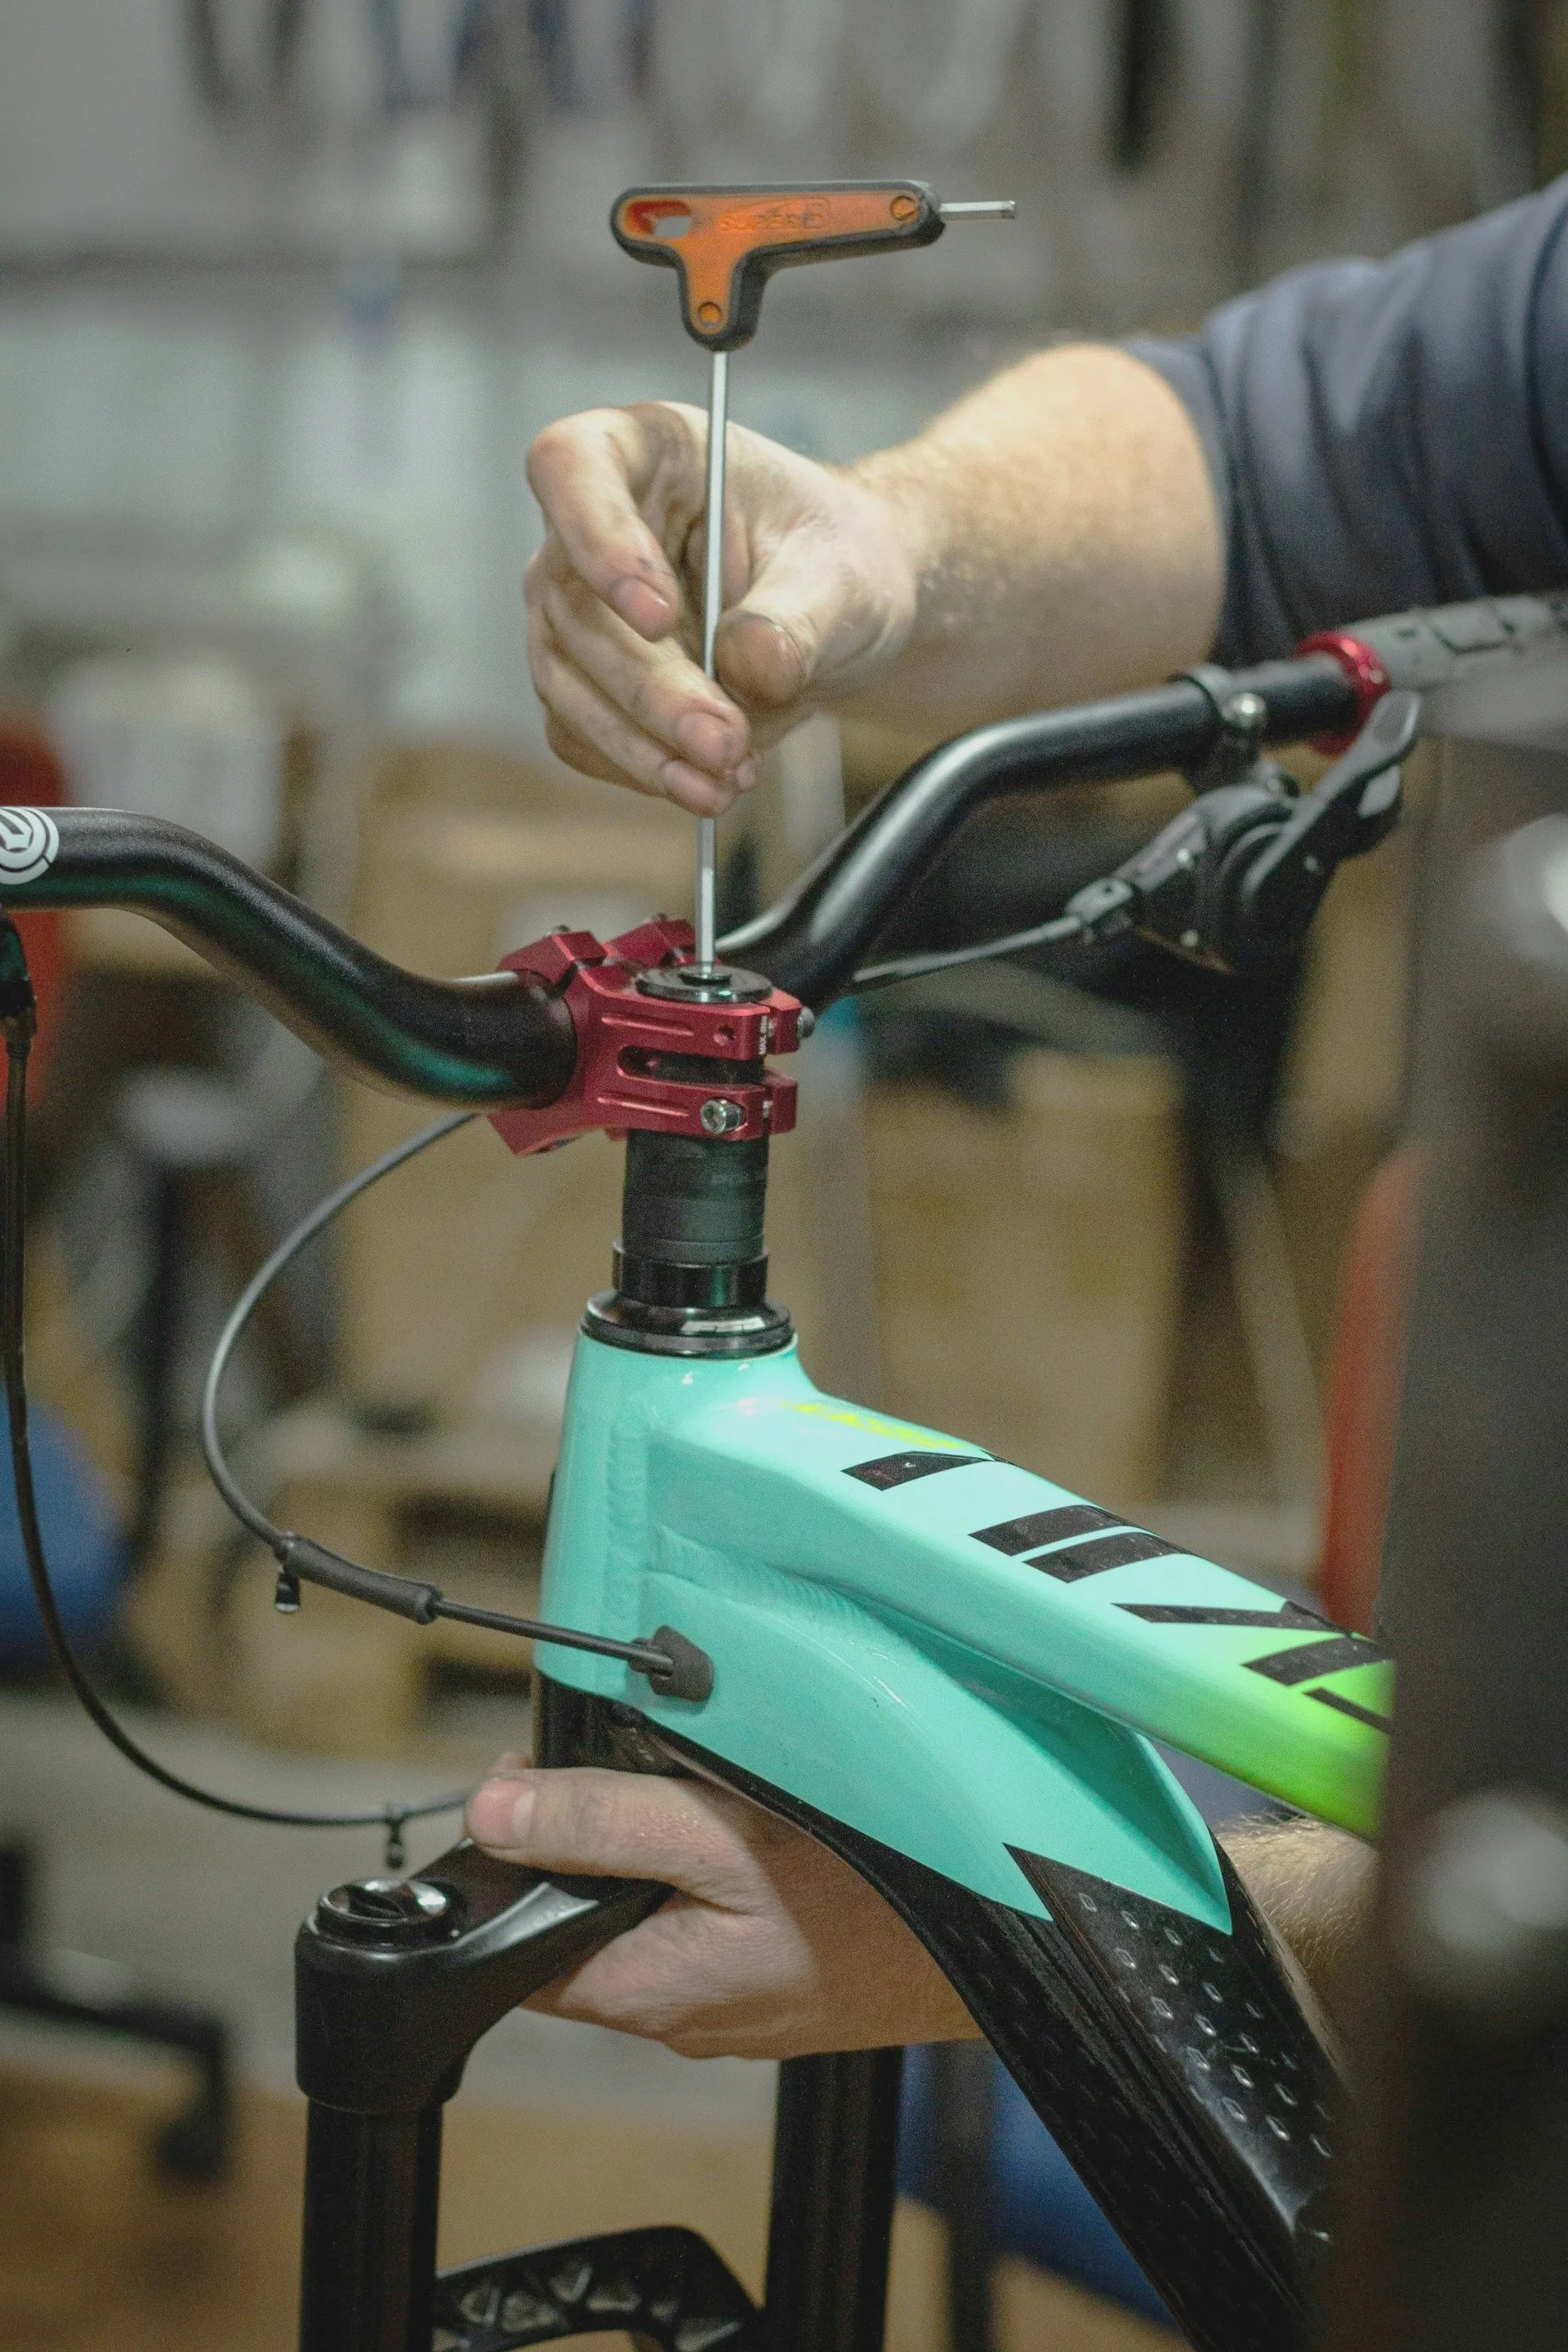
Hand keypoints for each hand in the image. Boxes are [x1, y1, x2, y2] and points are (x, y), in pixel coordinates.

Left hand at [466, 1758, 980, 2057]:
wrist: (1005, 1942)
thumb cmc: (873, 1899)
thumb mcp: (719, 1837)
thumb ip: (605, 1822)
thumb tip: (489, 1813)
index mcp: (646, 1991)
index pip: (521, 1946)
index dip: (509, 1862)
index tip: (527, 1780)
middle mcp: (683, 2016)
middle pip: (587, 1926)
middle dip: (588, 1846)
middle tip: (627, 1762)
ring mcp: (738, 2006)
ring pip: (656, 1922)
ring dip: (659, 1854)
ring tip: (699, 1786)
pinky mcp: (785, 1985)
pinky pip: (716, 1927)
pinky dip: (716, 1874)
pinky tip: (757, 1832)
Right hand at [524, 404, 921, 814]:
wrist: (841, 617)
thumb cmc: (837, 562)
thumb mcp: (845, 575)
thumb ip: (798, 616)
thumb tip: (750, 666)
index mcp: (646, 451)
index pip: (573, 468)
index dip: (600, 541)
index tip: (659, 615)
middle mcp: (588, 526)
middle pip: (574, 607)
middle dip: (651, 690)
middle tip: (725, 741)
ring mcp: (574, 610)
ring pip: (568, 683)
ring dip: (643, 745)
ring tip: (726, 779)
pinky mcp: (584, 684)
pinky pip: (583, 736)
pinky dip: (643, 769)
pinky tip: (709, 785)